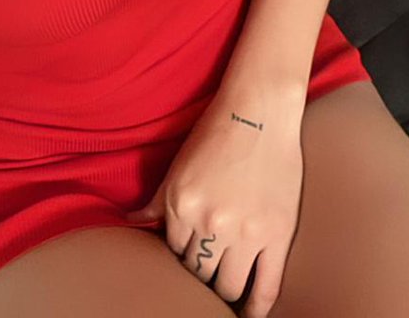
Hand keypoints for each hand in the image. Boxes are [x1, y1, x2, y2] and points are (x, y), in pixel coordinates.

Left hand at [126, 88, 303, 317]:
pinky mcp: (276, 235)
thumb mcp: (179, 165)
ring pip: (228, 286)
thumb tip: (131, 223)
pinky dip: (256, 307)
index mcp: (181, 206)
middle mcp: (210, 223)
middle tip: (203, 281)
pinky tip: (250, 314)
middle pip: (198, 275)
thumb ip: (157, 201)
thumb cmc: (216, 132)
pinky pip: (266, 286)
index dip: (179, 260)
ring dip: (224, 292)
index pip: (173, 253)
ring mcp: (245, 232)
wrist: (259, 112)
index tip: (186, 262)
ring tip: (224, 293)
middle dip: (200, 279)